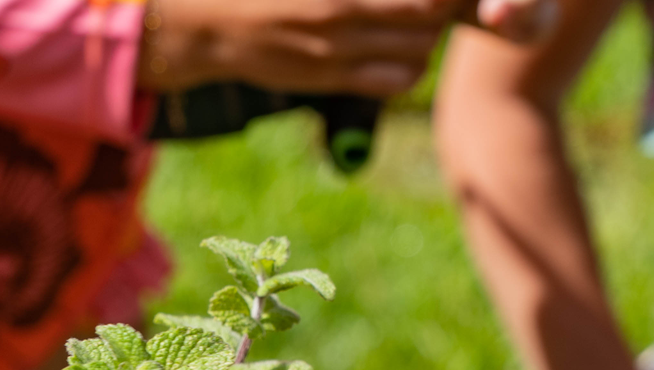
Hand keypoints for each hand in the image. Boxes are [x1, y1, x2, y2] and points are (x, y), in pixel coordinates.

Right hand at [139, 0, 555, 96]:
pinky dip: (412, 62)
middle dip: (446, 4)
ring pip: (422, 46)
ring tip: (419, 16)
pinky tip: (398, 46)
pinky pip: (399, 78)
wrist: (207, 22)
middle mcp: (342, 7)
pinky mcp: (332, 77)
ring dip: (431, 31)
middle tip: (440, 4)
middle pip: (432, 9)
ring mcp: (337, 46)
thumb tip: (426, 2)